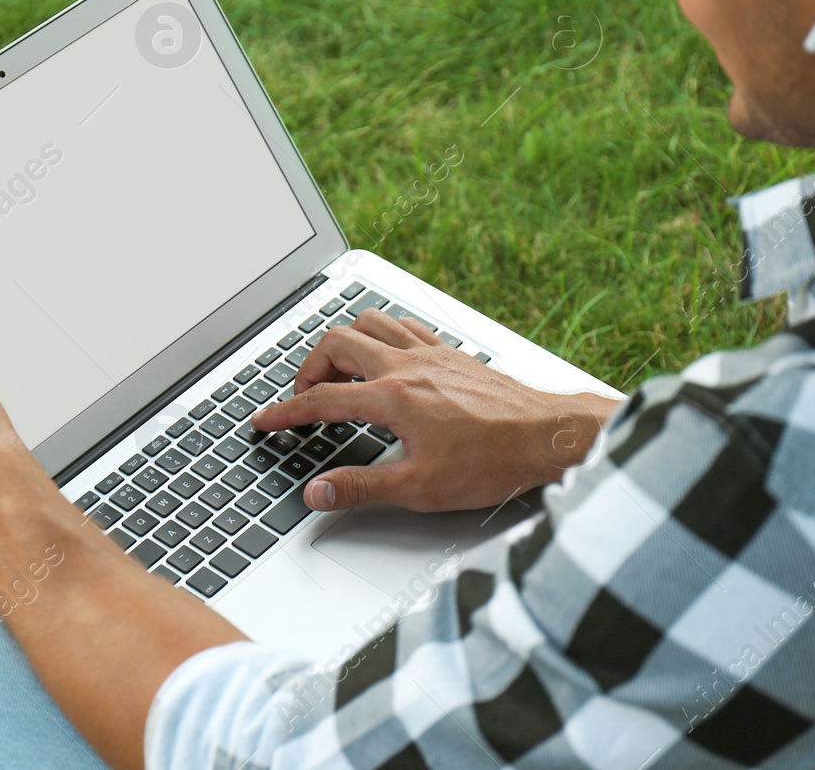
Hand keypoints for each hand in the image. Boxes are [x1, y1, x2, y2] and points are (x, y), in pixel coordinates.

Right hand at [250, 307, 619, 512]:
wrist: (548, 437)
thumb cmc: (494, 461)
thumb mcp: (421, 489)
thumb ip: (362, 488)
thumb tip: (319, 491)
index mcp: (394, 398)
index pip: (322, 399)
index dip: (286, 411)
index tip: (266, 420)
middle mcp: (409, 366)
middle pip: (338, 343)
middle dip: (309, 367)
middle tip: (304, 395)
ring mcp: (432, 354)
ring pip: (371, 322)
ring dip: (345, 341)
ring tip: (338, 371)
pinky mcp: (453, 354)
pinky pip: (406, 326)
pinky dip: (383, 333)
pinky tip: (387, 354)